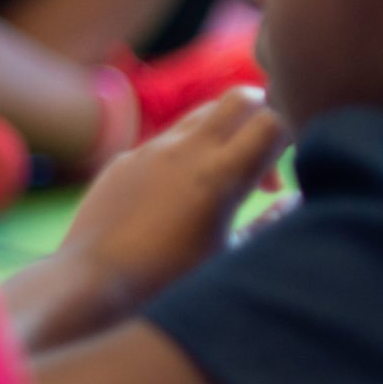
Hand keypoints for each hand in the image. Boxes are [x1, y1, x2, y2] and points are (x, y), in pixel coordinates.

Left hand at [61, 87, 286, 310]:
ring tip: (223, 174)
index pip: (274, 121)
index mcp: (221, 176)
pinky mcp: (124, 159)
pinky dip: (188, 151)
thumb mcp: (231, 256)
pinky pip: (167, 138)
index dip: (290, 134)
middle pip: (241, 97)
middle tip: (263, 152)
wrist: (89, 286)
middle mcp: (186, 151)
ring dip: (224, 131)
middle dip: (261, 113)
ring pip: (203, 113)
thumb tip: (293, 198)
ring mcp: (151, 150)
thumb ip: (270, 221)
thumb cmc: (168, 282)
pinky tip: (180, 193)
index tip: (290, 163)